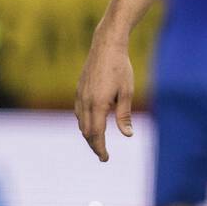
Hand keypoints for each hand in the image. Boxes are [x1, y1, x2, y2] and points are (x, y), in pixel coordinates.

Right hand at [75, 36, 134, 160]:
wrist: (106, 46)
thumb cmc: (120, 68)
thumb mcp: (127, 92)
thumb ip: (124, 115)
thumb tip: (127, 135)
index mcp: (97, 105)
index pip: (96, 134)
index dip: (100, 148)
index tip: (105, 158)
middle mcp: (85, 102)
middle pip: (86, 132)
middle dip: (94, 145)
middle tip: (103, 155)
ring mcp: (79, 96)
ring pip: (81, 123)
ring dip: (88, 135)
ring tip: (99, 143)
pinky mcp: (78, 90)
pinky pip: (79, 113)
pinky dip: (84, 123)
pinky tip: (92, 124)